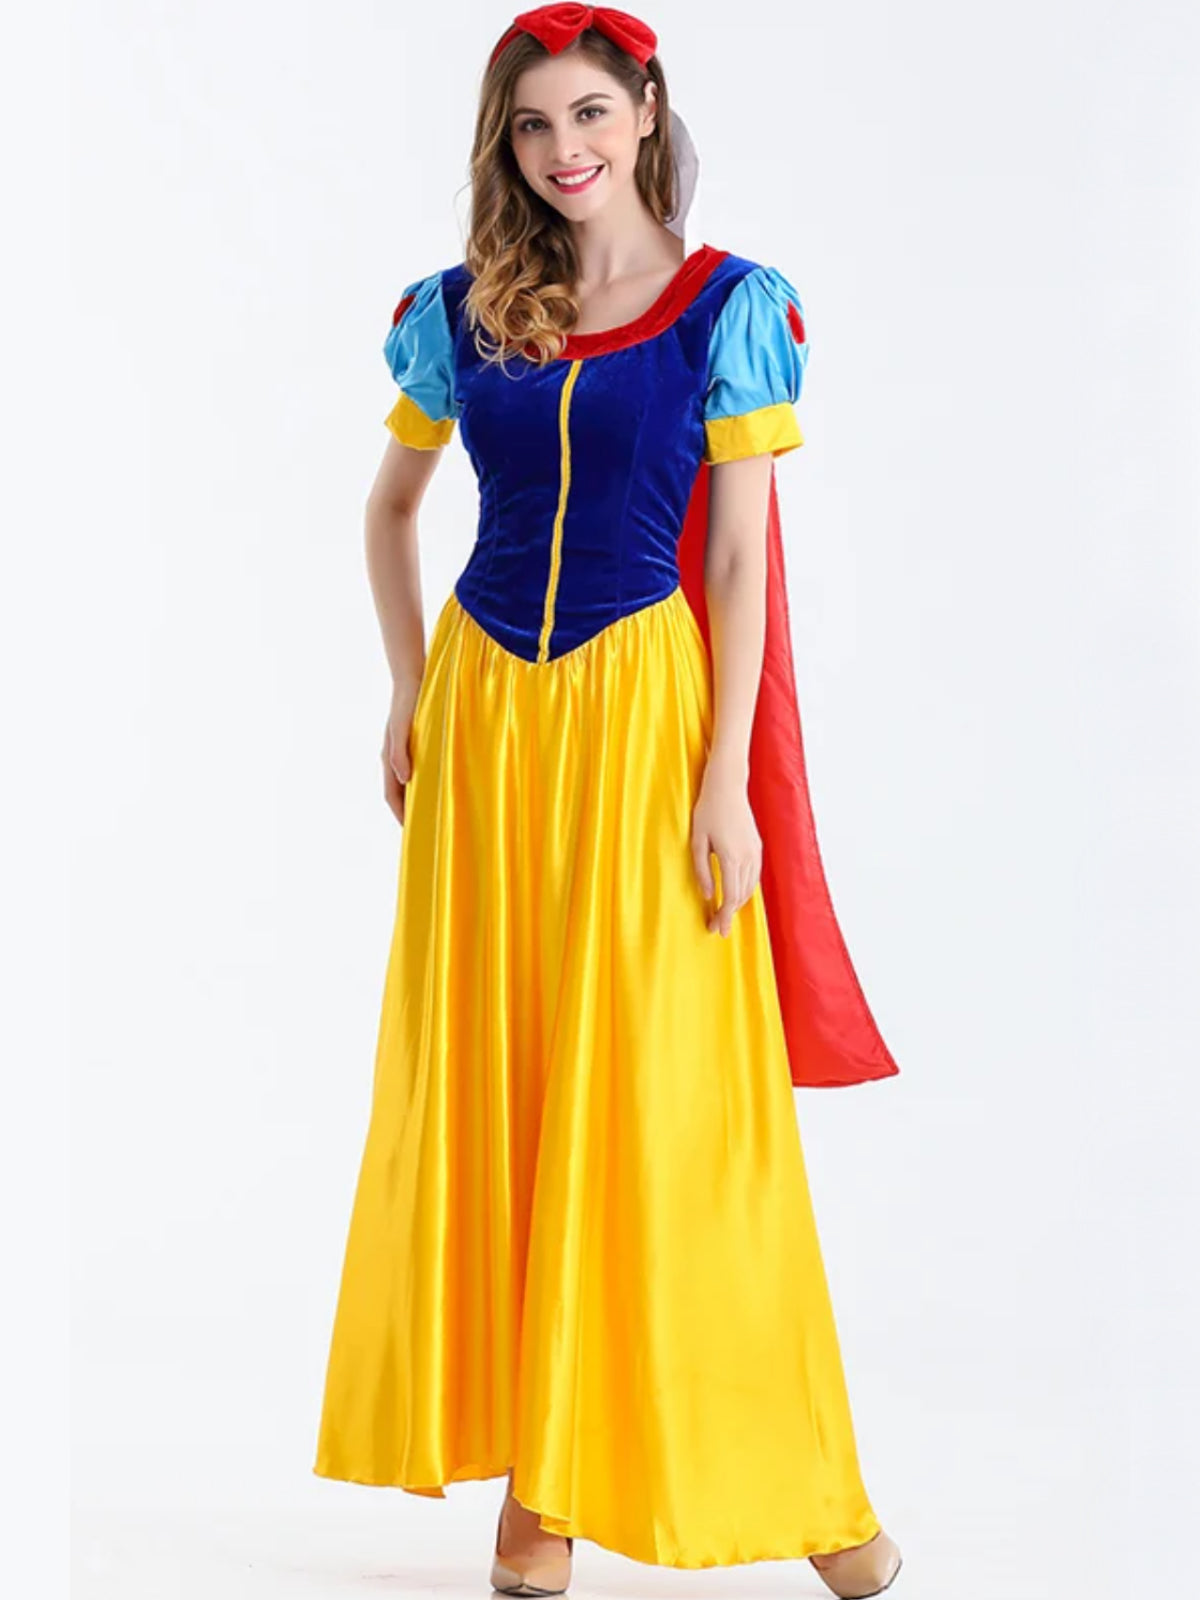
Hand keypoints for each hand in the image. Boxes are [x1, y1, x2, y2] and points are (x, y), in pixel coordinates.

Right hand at [382, 683, 418, 825]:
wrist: (412, 680)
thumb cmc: (406, 704)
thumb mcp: (402, 728)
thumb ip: (400, 753)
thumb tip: (404, 779)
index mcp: (388, 758)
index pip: (391, 795)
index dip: (400, 814)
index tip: (411, 831)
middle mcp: (393, 759)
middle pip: (398, 793)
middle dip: (407, 811)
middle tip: (423, 828)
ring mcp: (402, 752)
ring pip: (406, 783)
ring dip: (414, 798)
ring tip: (431, 813)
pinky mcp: (413, 745)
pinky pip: (416, 770)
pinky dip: (423, 783)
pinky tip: (437, 786)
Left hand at [690, 759, 761, 935]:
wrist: (728, 784)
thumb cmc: (708, 809)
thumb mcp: (697, 840)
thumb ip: (702, 869)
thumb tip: (708, 894)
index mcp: (732, 857)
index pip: (731, 896)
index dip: (724, 916)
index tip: (717, 930)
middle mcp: (748, 857)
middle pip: (742, 896)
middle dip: (730, 913)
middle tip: (717, 927)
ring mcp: (755, 851)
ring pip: (750, 887)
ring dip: (738, 902)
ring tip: (724, 913)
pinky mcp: (757, 846)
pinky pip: (754, 875)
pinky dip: (745, 889)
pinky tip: (736, 893)